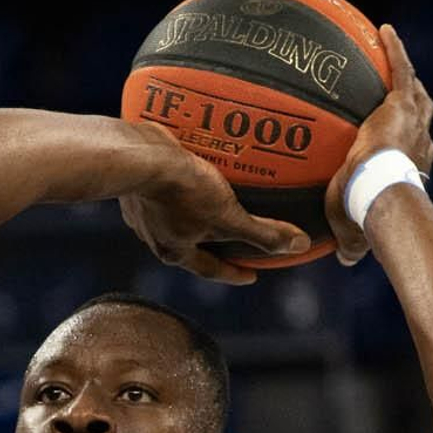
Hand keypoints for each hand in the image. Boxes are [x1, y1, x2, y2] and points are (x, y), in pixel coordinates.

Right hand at [120, 127, 309, 284]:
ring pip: (171, 219)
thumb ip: (262, 233)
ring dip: (189, 214)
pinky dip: (173, 187)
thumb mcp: (227, 214)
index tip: (251, 275)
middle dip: (211, 242)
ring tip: (207, 200)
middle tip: (231, 237)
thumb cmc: (179, 189)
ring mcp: (141, 211)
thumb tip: (298, 246)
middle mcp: (154, 237)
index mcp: (175, 251)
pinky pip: (159, 191)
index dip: (234, 273)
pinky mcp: (134, 183)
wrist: (134, 157)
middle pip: (190, 245)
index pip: (211, 269)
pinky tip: (182, 172)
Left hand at [325, 25, 432, 266]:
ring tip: (393, 52)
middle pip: (423, 114)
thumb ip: (350, 243)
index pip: (414, 150)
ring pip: (415, 90)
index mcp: (411, 168)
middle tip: (405, 91)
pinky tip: (382, 28)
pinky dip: (393, 48)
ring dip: (405, 71)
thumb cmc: (367, 216)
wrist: (380, 195)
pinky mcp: (400, 103)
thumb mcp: (355, 230)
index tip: (401, 137)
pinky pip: (398, 67)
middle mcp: (420, 141)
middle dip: (416, 102)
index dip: (410, 141)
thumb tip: (344, 262)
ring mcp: (413, 120)